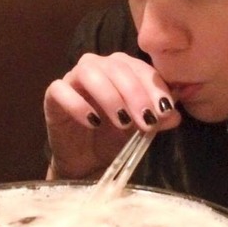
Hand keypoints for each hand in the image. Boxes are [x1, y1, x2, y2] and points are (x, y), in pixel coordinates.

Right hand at [44, 52, 180, 178]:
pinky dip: (77, 105)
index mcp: (124, 67)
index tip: (165, 110)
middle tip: (147, 120)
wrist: (88, 160)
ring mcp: (74, 78)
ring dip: (109, 96)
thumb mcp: (143, 128)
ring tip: (123, 122)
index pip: (140, 68)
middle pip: (117, 67)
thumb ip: (159, 118)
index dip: (154, 87)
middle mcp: (99, 66)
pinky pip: (60, 89)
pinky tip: (93, 123)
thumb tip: (174, 114)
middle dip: (135, 94)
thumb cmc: (117, 136)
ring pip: (89, 72)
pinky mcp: (53, 95)